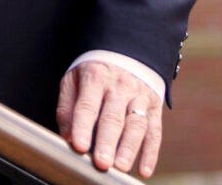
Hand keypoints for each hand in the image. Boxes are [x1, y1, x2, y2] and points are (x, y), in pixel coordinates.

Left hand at [56, 60, 162, 178]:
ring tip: (120, 167)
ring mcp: (139, 95)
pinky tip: (144, 170)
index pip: (88, 105)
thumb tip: (67, 138)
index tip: (79, 146)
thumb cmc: (95, 72)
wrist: (126, 51)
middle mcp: (119, 86)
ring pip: (136, 123)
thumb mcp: (74, 79)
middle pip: (113, 116)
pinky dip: (151, 152)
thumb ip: (67, 108)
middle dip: (107, 141)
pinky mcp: (154, 106)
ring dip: (129, 147)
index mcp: (95, 77)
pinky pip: (154, 130)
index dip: (83, 126)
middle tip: (101, 162)